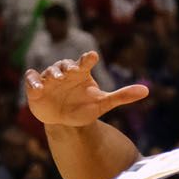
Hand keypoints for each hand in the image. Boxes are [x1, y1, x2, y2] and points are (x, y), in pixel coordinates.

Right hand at [23, 52, 147, 126]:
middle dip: (67, 66)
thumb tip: (147, 91)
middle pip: (65, 64)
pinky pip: (31, 80)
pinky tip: (39, 88)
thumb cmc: (84, 108)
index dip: (88, 58)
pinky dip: (33, 82)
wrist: (65, 121)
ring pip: (49, 71)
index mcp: (81, 72)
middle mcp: (65, 73)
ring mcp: (49, 79)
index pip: (85, 61)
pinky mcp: (36, 88)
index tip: (92, 57)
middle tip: (72, 71)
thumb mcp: (103, 103)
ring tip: (56, 79)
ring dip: (52, 73)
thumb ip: (122, 96)